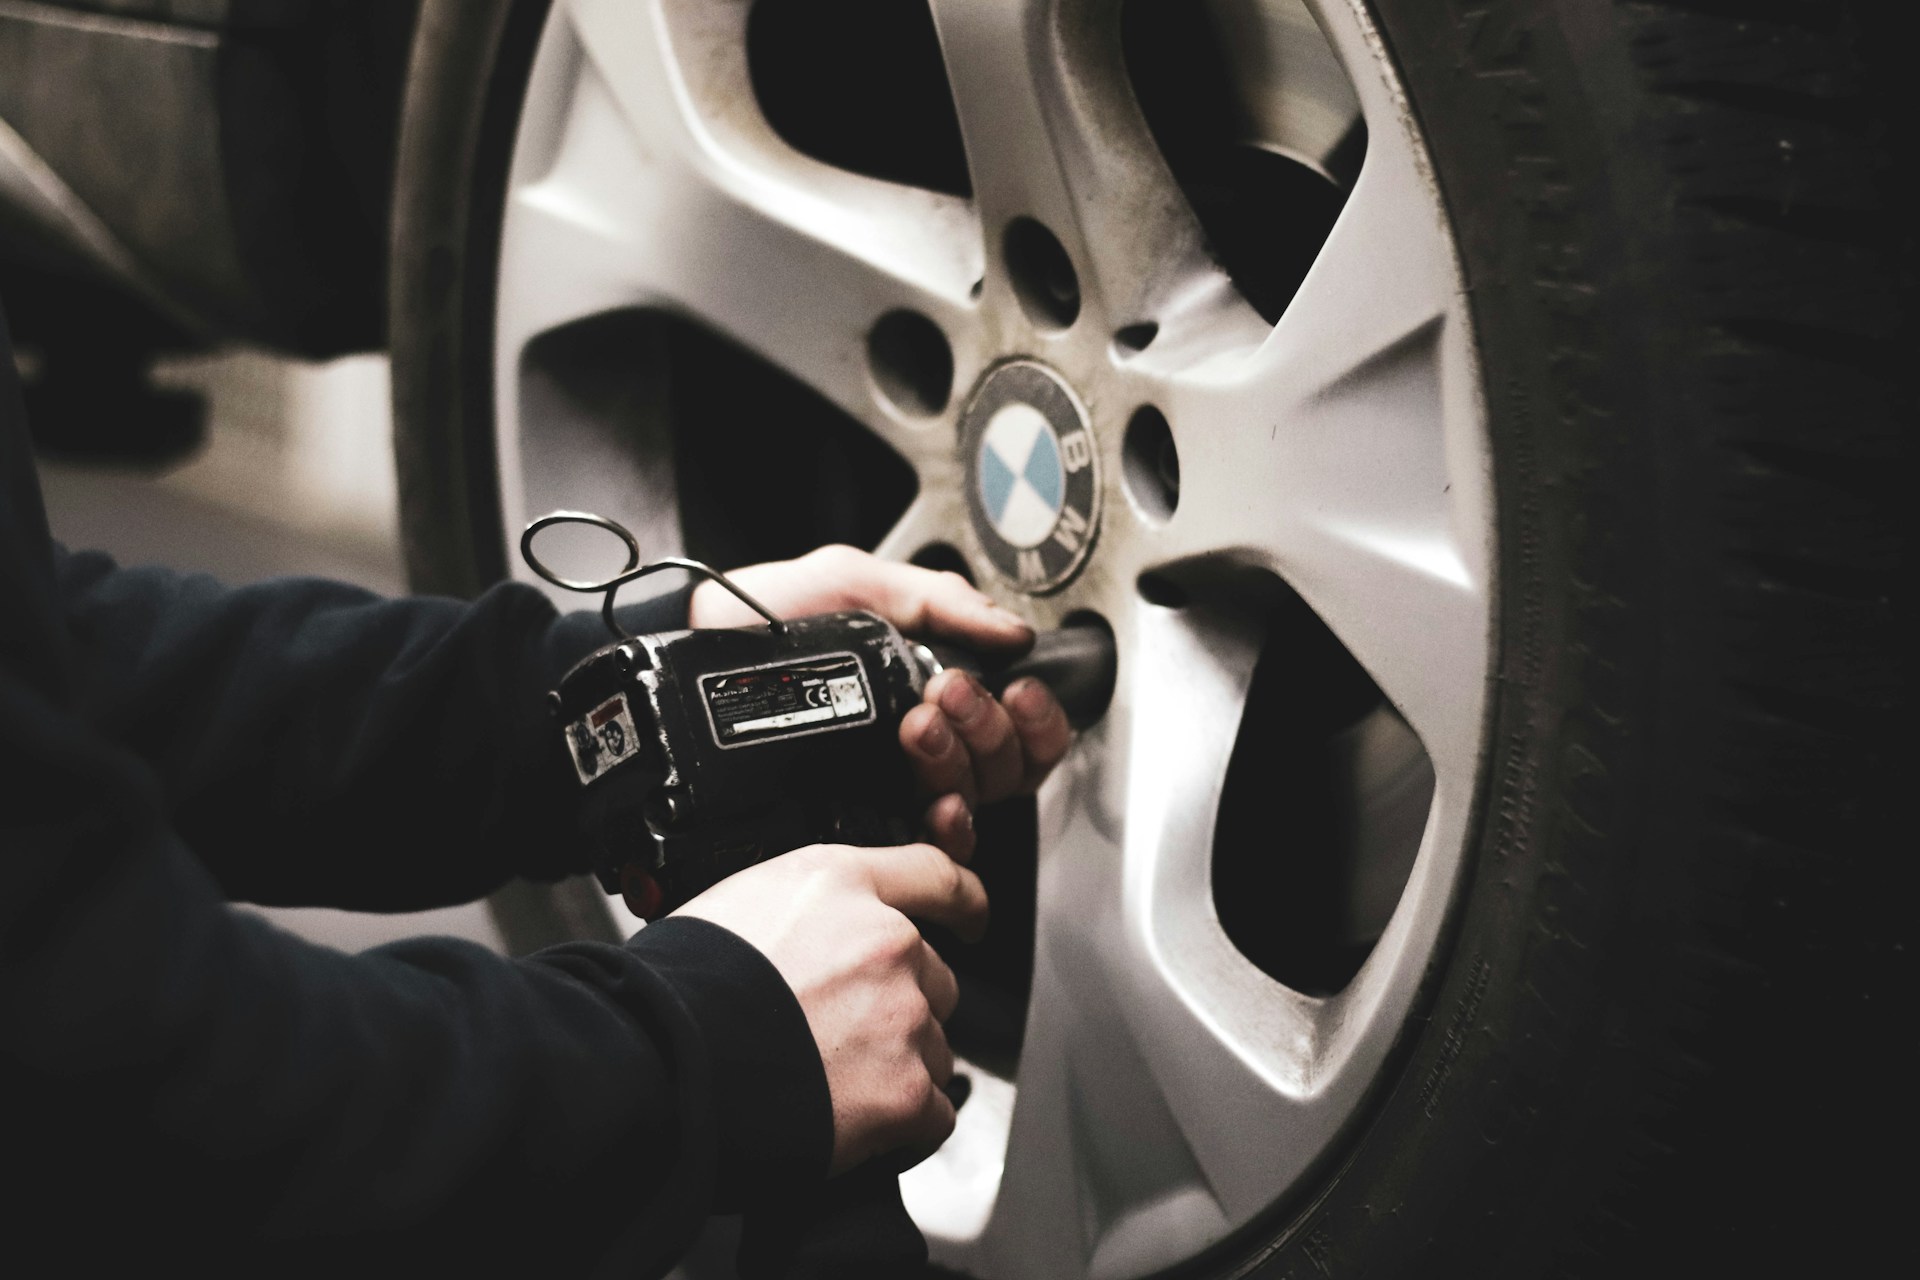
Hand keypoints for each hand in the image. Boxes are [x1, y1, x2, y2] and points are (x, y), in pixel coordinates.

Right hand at [673, 842, 986, 1172]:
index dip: (962, 901)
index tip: (971, 916)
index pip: (935, 874)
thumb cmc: (675, 991)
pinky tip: (856, 1127)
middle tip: (839, 1037)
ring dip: (899, 1067)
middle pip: (934, 977)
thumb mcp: (734, 903)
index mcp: (840, 883)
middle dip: (900, 1007)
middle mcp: (885, 940)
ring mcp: (902, 1016)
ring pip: (935, 1047)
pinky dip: (904, 1127)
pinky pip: (934, 1113)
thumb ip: (800, 910)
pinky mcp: (906, 1091)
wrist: (660, 1067)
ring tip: (829, 1084)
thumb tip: (810, 936)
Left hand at [689, 545, 1073, 859]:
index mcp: (932, 689)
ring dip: (962, 760)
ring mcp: (893, 787)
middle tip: (946, 689)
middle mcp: (922, 747)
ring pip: (975, 801)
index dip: (1036, 715)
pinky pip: (931, 846)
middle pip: (1006, 767)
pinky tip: (937, 801)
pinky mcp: (859, 820)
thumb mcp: (857, 583)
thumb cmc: (767, 612)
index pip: (1018, 726)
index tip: (1017, 688)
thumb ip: (939, 600)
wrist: (696, 644)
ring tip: (919, 723)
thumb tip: (1014, 630)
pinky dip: (949, 824)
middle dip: (988, 726)